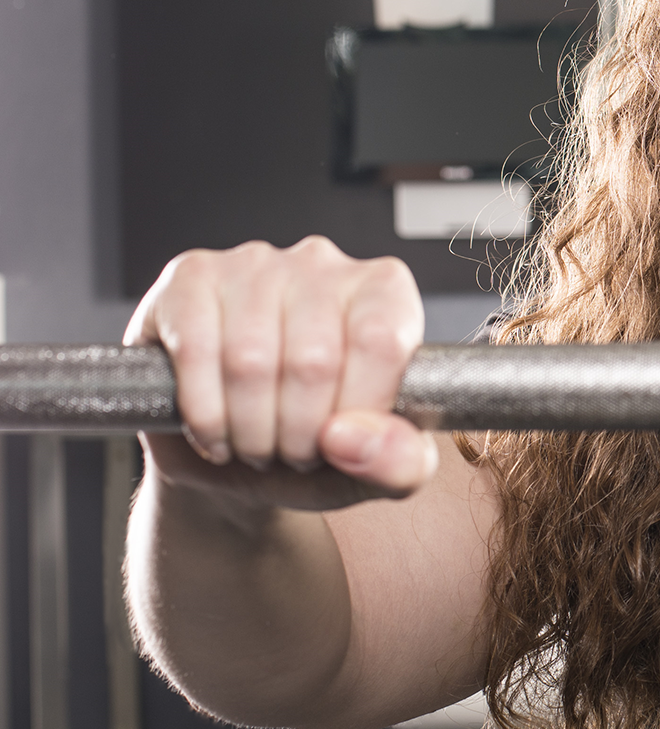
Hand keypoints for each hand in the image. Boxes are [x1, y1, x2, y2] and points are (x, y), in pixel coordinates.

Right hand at [125, 236, 435, 510]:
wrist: (239, 452)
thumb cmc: (322, 444)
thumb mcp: (379, 467)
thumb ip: (401, 462)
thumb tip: (351, 436)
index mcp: (385, 290)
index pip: (381, 342)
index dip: (356, 410)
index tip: (340, 440)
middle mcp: (322, 262)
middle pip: (313, 359)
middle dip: (299, 434)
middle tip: (293, 454)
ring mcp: (252, 263)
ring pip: (249, 361)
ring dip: (249, 431)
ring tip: (257, 445)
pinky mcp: (189, 278)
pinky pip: (194, 351)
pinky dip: (203, 412)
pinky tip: (214, 432)